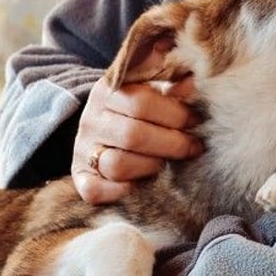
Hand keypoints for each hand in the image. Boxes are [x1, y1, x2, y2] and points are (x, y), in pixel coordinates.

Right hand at [72, 76, 202, 203]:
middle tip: (192, 146)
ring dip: (151, 167)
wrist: (104, 127)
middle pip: (132, 136)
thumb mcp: (153, 87)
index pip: (141, 103)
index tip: (195, 121)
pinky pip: (94, 191)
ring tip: (167, 163)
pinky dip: (119, 192)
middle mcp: (91, 119)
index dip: (175, 114)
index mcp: (107, 90)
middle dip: (172, 144)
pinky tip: (141, 184)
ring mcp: (83, 150)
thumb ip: (173, 84)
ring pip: (117, 165)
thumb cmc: (139, 107)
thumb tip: (192, 84)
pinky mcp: (79, 177)